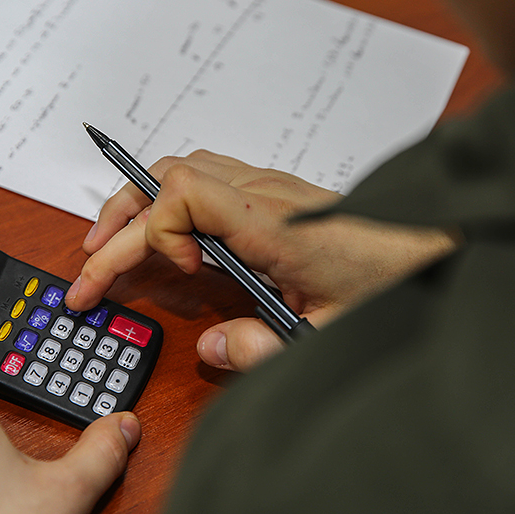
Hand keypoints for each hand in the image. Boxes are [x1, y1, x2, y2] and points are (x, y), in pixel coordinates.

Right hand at [66, 150, 459, 371]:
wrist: (427, 247)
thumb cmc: (386, 284)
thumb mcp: (327, 332)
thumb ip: (264, 346)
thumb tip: (210, 346)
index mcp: (271, 222)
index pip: (182, 191)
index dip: (161, 233)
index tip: (181, 272)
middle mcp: (261, 192)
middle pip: (165, 178)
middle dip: (117, 226)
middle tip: (87, 274)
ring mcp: (264, 185)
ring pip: (179, 168)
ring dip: (136, 203)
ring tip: (107, 243)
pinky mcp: (268, 192)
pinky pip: (201, 177)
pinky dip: (166, 199)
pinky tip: (163, 231)